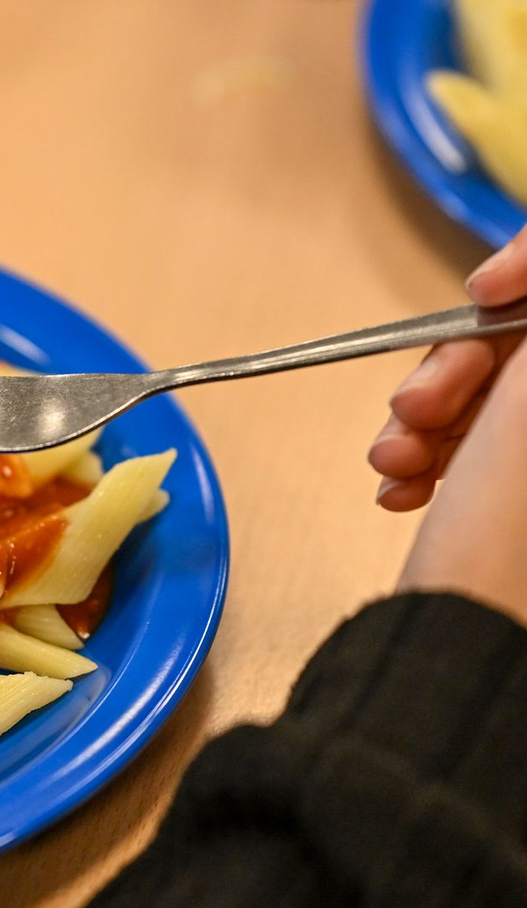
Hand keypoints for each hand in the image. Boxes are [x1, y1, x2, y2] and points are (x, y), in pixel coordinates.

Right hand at [369, 228, 526, 511]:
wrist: (464, 645)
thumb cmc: (510, 530)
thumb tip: (525, 262)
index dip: (525, 272)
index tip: (479, 295)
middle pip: (521, 352)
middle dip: (454, 372)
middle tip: (415, 407)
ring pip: (489, 398)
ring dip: (426, 419)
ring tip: (393, 458)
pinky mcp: (516, 492)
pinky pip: (473, 445)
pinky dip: (430, 455)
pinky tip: (400, 482)